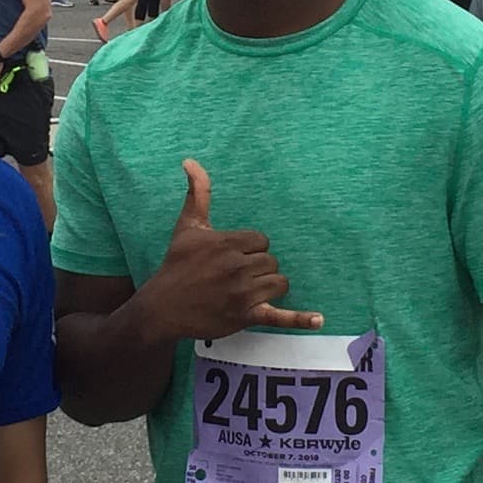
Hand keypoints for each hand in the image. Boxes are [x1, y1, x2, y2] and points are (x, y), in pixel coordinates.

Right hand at [140, 159, 315, 340]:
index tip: (234, 257)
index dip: (251, 249)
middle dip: (258, 268)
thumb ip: (198, 193)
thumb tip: (191, 161)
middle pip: (271, 262)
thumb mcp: (187, 226)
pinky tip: (318, 320)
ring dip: (269, 287)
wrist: (163, 306)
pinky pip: (279, 316)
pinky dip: (300, 319)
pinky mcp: (246, 316)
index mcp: (227, 242)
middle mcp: (238, 266)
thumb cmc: (176, 264)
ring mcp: (243, 293)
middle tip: (235, 276)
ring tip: (249, 291)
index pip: (262, 241)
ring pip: (279, 283)